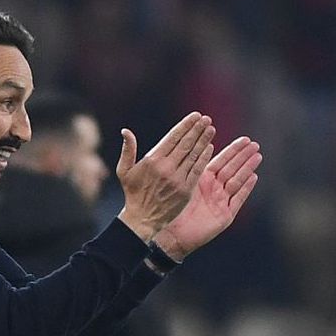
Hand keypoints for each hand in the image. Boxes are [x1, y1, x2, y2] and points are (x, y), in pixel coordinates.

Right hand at [115, 112, 214, 241]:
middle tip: (206, 119)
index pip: (173, 137)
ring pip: (193, 155)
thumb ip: (127, 150)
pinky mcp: (186, 190)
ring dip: (203, 140)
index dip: (186, 125)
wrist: (142, 219)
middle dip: (197, 129)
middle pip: (186, 144)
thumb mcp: (124, 171)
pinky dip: (203, 158)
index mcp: (152, 160)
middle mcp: (166, 168)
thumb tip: (126, 131)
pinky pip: (197, 170)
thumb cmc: (133, 193)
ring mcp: (177, 179)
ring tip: (210, 129)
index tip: (195, 116)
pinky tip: (209, 148)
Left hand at [152, 135, 260, 260]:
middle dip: (243, 156)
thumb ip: (191, 167)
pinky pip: (238, 200)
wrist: (172, 235)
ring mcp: (221, 202)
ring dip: (247, 169)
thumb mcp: (181, 184)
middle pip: (232, 169)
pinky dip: (246, 189)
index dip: (233, 150)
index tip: (244, 139)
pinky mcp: (225, 216)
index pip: (221, 160)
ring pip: (237, 181)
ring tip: (257, 156)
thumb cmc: (171, 210)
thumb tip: (195, 144)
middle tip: (255, 144)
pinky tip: (253, 177)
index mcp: (202, 180)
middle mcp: (213, 189)